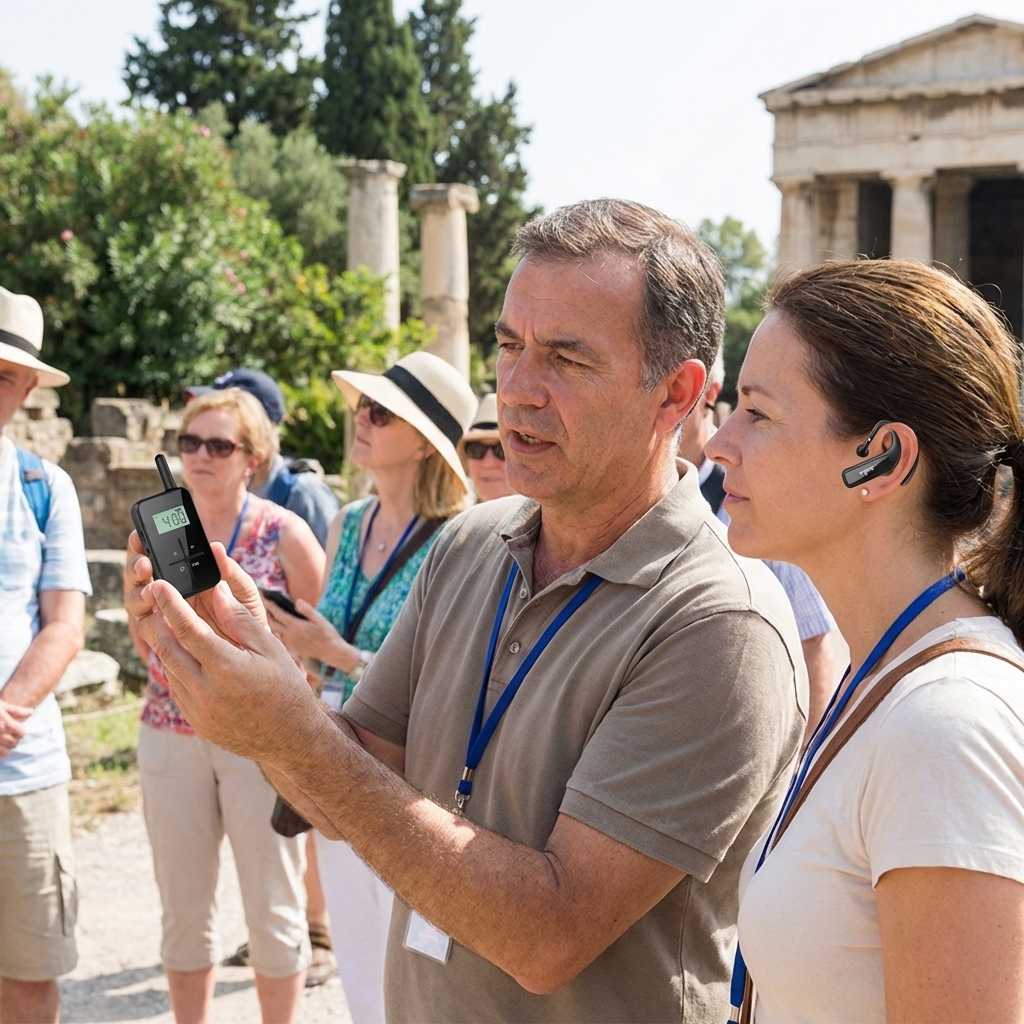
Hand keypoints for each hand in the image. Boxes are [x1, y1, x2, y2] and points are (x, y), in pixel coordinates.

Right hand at [0, 699, 31, 757]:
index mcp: (5, 723)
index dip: (20, 732)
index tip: (17, 731)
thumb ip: (16, 711)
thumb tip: (31, 712)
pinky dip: (0, 754)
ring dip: (6, 749)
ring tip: (3, 743)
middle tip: (10, 737)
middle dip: (14, 740)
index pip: (21, 733)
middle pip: (14, 743)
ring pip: (6, 752)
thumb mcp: (0, 706)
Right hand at [124, 532, 268, 652]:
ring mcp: (162, 616)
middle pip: (141, 576)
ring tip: (149, 588)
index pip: (160, 557)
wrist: (252, 661)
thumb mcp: (246, 596)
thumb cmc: (249, 624)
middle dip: (136, 566)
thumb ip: (233, 573)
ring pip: (138, 599)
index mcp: (188, 579)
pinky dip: (144, 618)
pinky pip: (146, 626)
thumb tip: (217, 548)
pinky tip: (152, 613)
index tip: (140, 535)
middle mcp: (170, 595)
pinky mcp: (162, 639)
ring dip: (137, 591)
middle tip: (144, 564)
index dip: (146, 545)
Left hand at [142, 574, 326, 765]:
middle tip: (156, 603)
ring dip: (167, 646)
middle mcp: (206, 691)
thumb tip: (217, 592)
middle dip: (158, 622)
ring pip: (169, 669)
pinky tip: (188, 658)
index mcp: (227, 667)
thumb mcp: (271, 648)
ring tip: (171, 627)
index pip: (187, 628)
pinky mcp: (197, 723)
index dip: (170, 603)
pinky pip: (178, 689)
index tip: (159, 585)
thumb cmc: (287, 688)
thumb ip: (240, 620)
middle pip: (167, 648)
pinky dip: (178, 669)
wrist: (292, 739)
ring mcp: (199, 710)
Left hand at [266, 599, 358, 671]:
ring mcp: (290, 643)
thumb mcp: (320, 619)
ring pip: (275, 631)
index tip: (265, 596)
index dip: (270, 604)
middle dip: (268, 613)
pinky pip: (281, 639)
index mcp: (295, 626)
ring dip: (273, 622)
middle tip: (267, 605)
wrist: (331, 652)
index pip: (277, 613)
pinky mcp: (293, 649)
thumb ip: (307, 610)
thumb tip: (297, 601)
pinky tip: (282, 629)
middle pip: (272, 623)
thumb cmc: (328, 634)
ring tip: (274, 615)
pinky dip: (279, 632)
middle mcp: (290, 635)